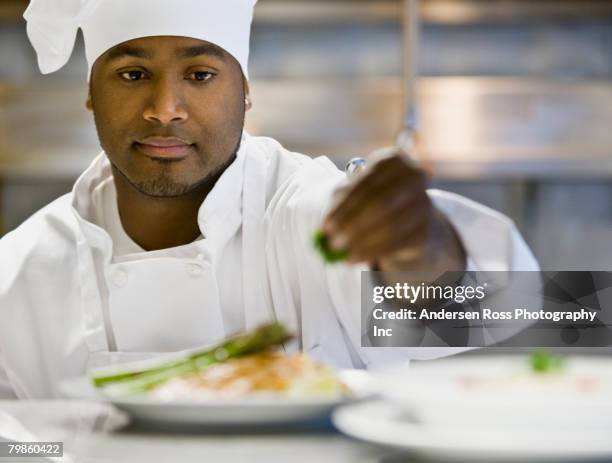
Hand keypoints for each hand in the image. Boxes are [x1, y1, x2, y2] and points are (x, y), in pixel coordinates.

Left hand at [321, 151, 465, 271]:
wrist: (410, 220)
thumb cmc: (375, 199)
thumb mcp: (355, 193)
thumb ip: (339, 204)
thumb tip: (326, 228)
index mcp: (393, 160)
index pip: (366, 184)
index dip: (343, 207)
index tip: (325, 227)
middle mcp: (413, 177)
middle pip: (379, 203)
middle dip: (352, 225)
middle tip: (332, 244)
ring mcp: (424, 203)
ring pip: (389, 226)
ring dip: (361, 243)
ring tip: (341, 255)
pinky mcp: (426, 229)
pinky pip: (396, 243)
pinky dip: (372, 252)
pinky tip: (354, 259)